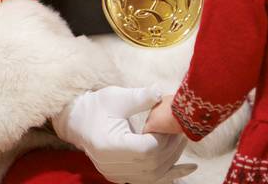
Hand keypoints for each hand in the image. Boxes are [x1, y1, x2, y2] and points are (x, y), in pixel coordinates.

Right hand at [52, 86, 196, 183]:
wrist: (78, 122)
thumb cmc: (97, 106)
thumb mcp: (116, 97)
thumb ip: (139, 97)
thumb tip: (160, 93)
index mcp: (108, 145)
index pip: (145, 150)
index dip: (162, 138)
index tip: (170, 123)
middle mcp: (112, 165)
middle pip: (151, 164)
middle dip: (171, 147)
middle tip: (182, 129)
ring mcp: (117, 174)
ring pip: (153, 175)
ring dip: (172, 159)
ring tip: (182, 140)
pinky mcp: (123, 176)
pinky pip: (149, 179)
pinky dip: (170, 174)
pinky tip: (188, 169)